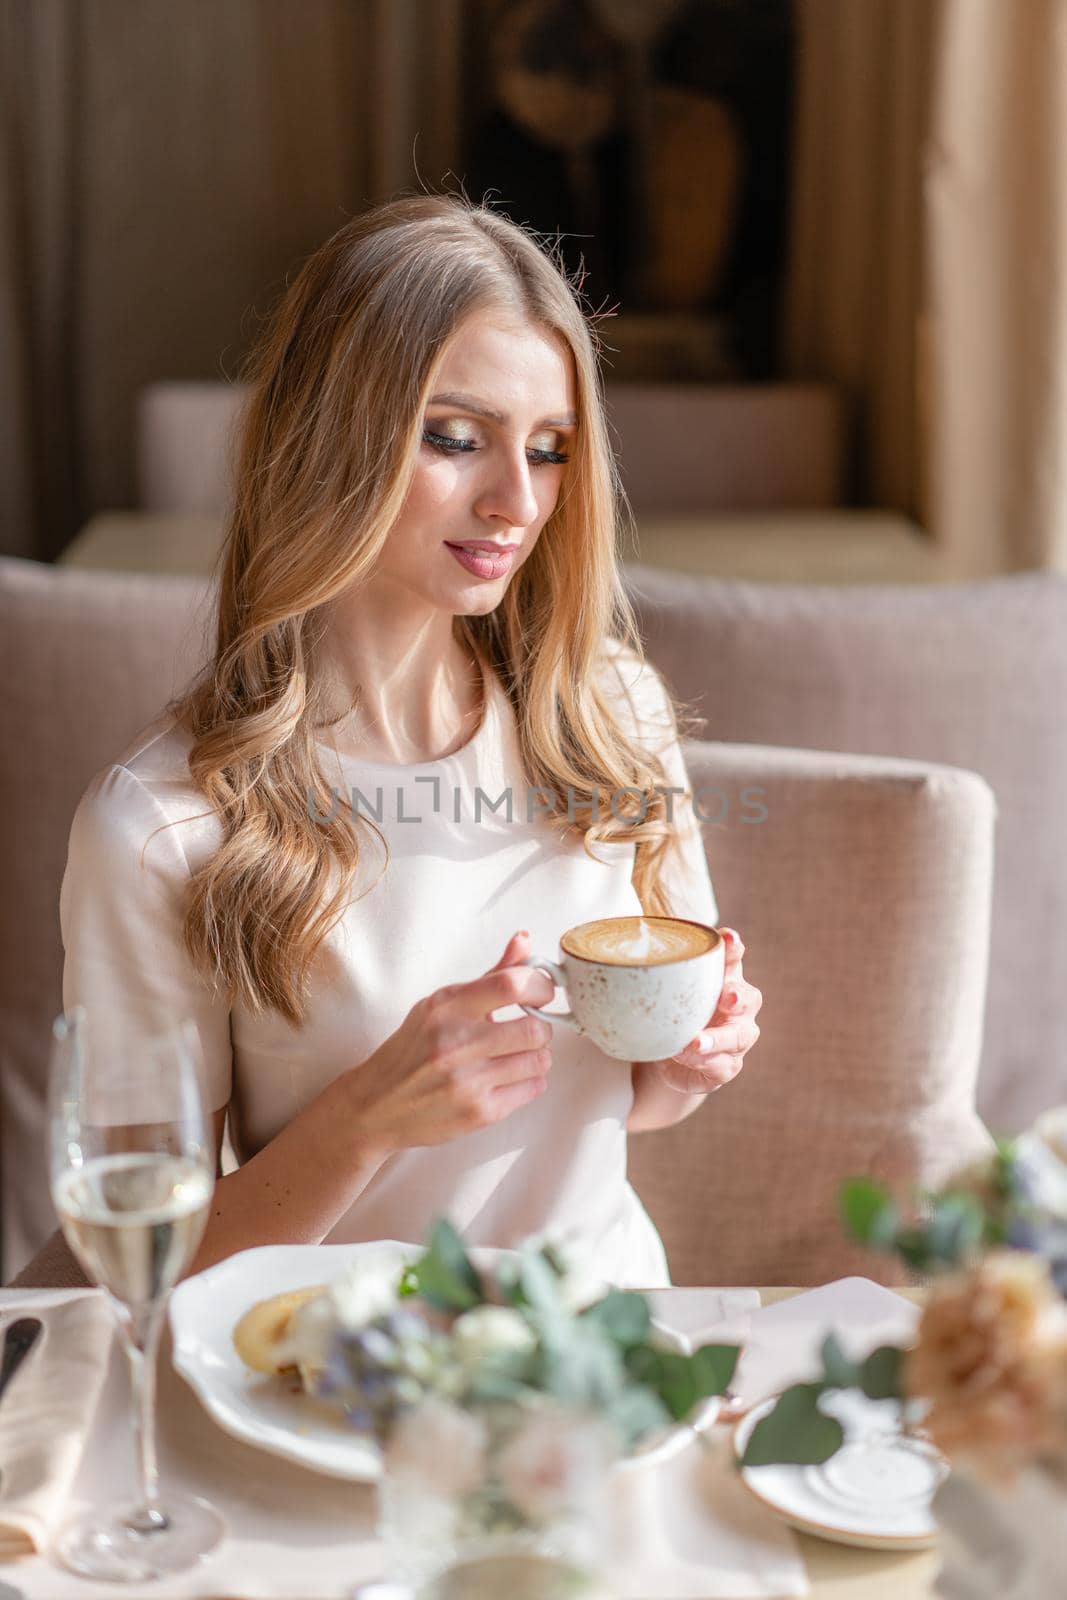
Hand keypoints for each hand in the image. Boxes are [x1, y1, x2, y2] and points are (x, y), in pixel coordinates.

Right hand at [345, 931, 556, 1151]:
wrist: (377, 1105)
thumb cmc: (412, 1051)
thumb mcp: (441, 1005)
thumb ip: (490, 976)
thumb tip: (525, 941)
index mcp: (447, 1006)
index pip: (512, 984)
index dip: (540, 985)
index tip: (542, 991)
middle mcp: (456, 1042)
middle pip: (535, 1028)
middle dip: (540, 1027)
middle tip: (528, 1028)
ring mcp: (468, 1080)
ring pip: (539, 1061)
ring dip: (535, 1056)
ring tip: (515, 1055)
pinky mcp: (479, 1112)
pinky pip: (533, 1089)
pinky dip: (528, 1081)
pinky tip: (506, 1078)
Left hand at [650, 927, 760, 1093]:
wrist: (670, 1059)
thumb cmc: (673, 1013)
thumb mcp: (662, 991)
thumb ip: (652, 973)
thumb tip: (612, 953)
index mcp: (725, 979)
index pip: (733, 958)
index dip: (733, 948)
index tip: (728, 938)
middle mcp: (739, 1007)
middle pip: (748, 998)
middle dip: (738, 996)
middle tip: (728, 996)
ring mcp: (737, 1038)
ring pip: (739, 1036)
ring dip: (718, 1039)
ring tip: (697, 1042)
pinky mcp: (727, 1066)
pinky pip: (721, 1065)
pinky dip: (703, 1061)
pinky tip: (685, 1056)